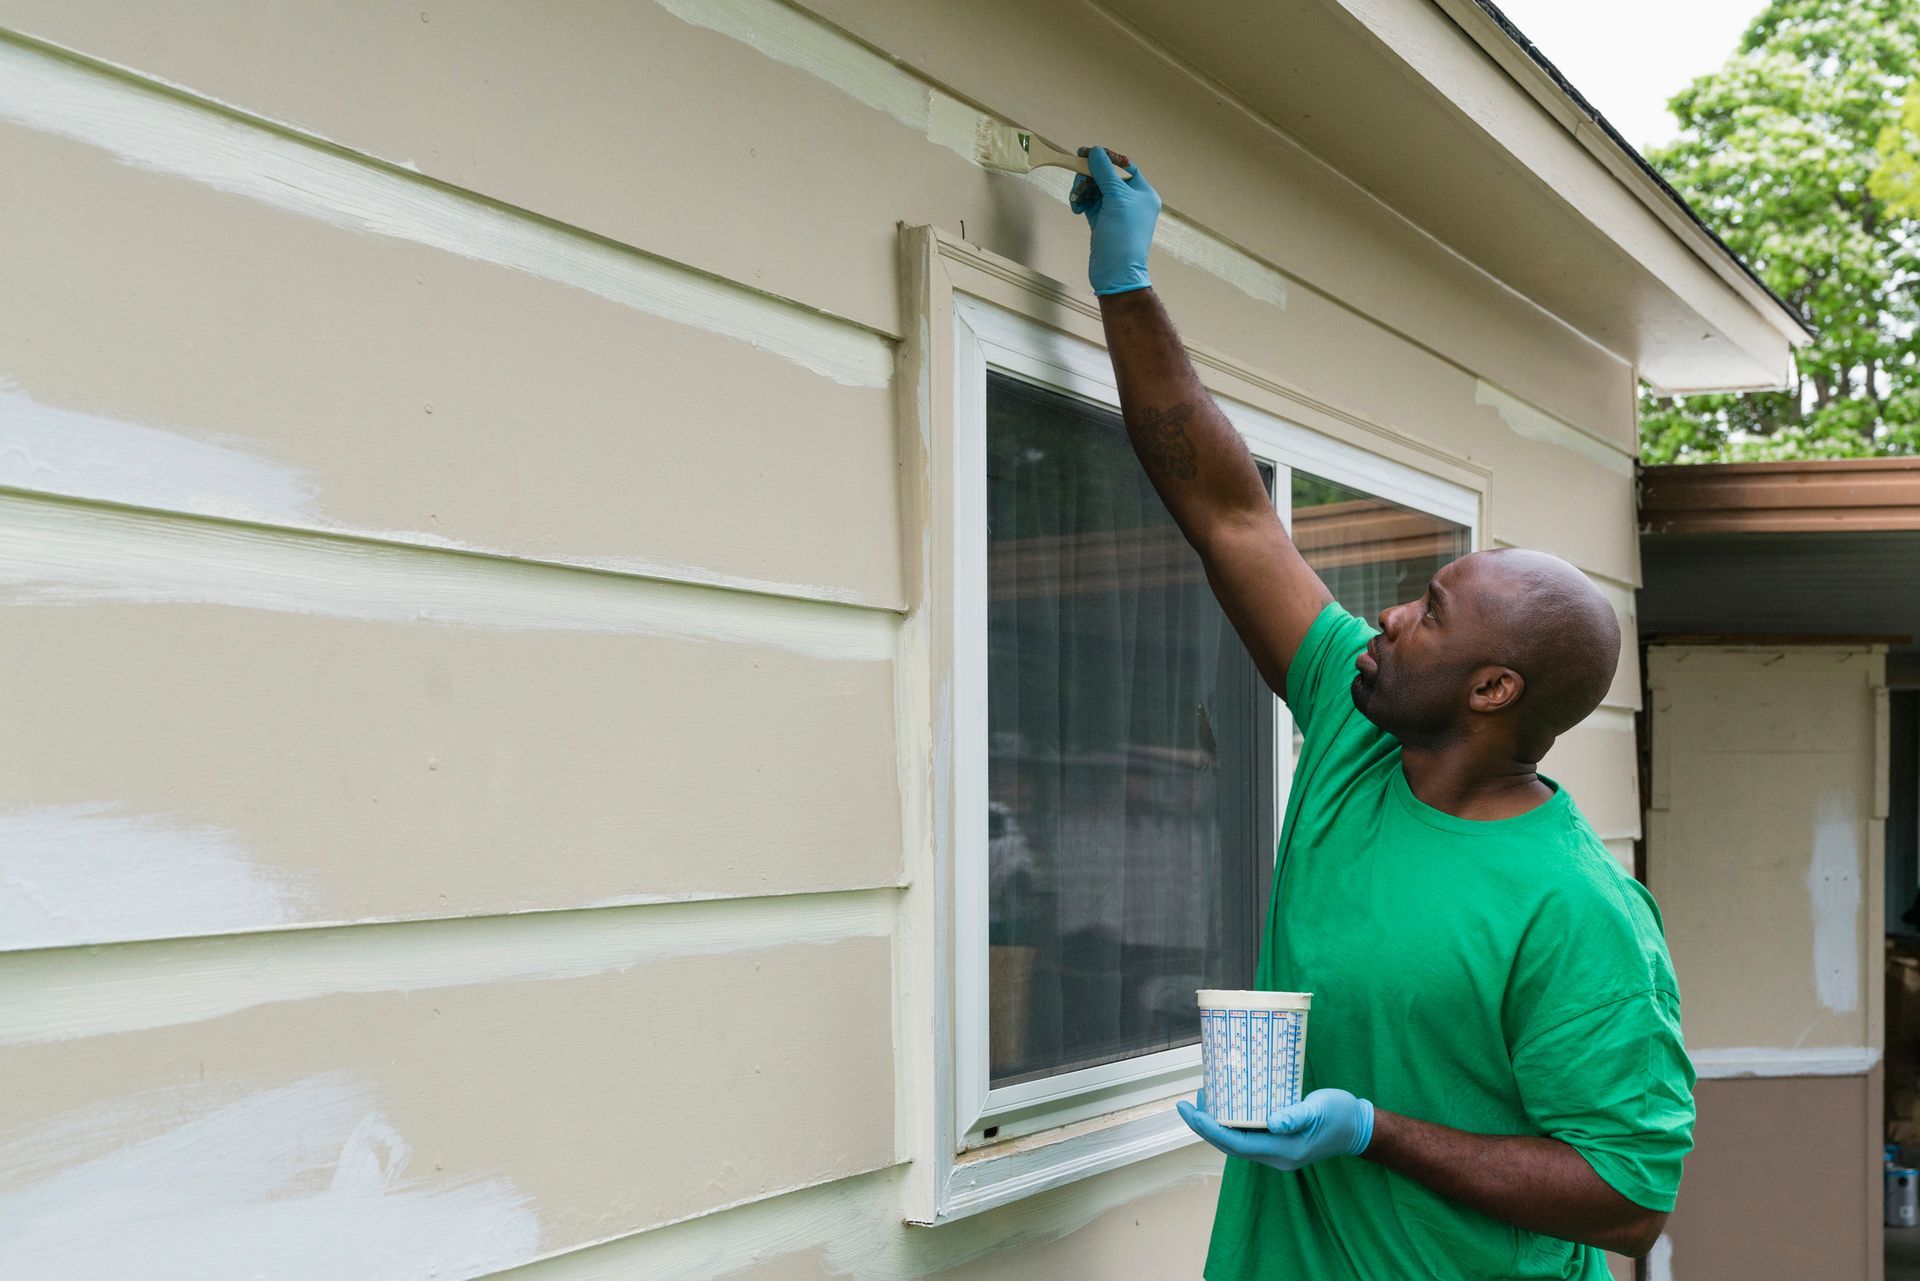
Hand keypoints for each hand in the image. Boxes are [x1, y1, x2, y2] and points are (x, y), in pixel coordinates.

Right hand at [1069, 145, 1160, 295]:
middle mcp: (1132, 201)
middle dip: (1090, 177)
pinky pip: (1090, 204)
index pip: (1124, 167)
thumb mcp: (1116, 198)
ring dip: (1083, 190)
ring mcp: (1116, 212)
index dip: (1105, 159)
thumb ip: (1104, 172)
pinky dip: (1082, 202)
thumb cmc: (1122, 234)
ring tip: (1076, 199)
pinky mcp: (1103, 222)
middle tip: (1078, 182)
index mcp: (1143, 192)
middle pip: (1106, 177)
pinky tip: (1076, 208)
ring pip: (1096, 190)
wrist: (1116, 272)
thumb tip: (1095, 151)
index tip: (1085, 153)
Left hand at [1176, 1087, 1375, 1171]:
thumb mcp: (1320, 1109)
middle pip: (1230, 1145)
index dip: (1210, 1129)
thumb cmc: (1340, 1115)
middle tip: (1186, 1105)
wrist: (1359, 1127)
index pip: (1236, 1143)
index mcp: (1283, 1151)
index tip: (1192, 1112)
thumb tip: (1273, 1122)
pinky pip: (1247, 1135)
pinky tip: (1225, 1105)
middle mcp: (1275, 1156)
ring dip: (1216, 1124)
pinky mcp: (1279, 1142)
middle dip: (1205, 1126)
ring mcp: (1277, 1151)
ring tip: (1201, 1101)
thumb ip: (1297, 1114)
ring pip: (1237, 1141)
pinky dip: (1232, 1121)